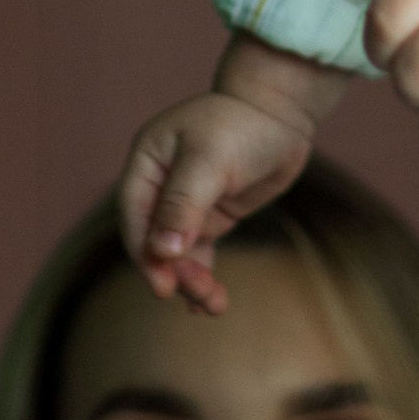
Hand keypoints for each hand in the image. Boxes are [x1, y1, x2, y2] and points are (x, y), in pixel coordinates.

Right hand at [117, 88, 314, 312]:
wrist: (283, 112)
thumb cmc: (243, 125)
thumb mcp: (211, 160)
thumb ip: (184, 203)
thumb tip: (163, 250)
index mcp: (148, 162)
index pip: (134, 215)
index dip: (145, 252)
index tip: (163, 285)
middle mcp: (160, 184)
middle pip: (155, 238)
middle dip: (174, 271)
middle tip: (197, 296)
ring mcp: (186, 202)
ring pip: (177, 251)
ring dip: (191, 280)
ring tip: (213, 306)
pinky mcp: (210, 214)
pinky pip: (198, 251)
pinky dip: (202, 274)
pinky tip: (209, 303)